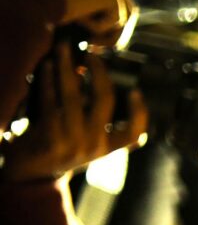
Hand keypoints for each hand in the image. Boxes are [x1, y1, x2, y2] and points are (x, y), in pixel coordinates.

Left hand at [4, 42, 146, 181]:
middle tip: (92, 55)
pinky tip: (46, 67)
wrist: (31, 175)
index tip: (135, 91)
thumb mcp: (85, 143)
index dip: (139, 112)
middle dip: (99, 71)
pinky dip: (48, 79)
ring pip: (73, 94)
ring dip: (67, 66)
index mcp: (107, 148)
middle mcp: (94, 145)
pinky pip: (50, 99)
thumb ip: (95, 121)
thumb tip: (93, 81)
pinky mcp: (50, 135)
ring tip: (62, 49)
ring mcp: (72, 140)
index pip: (134, 133)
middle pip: (105, 100)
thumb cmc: (60, 151)